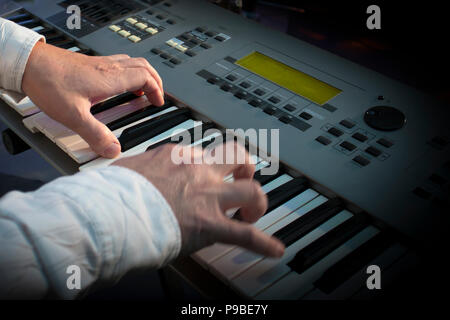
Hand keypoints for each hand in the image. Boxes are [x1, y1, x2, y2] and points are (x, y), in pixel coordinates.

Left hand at [22, 42, 163, 157]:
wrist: (28, 62)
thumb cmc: (48, 81)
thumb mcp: (74, 115)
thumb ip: (95, 134)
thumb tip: (113, 149)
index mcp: (111, 78)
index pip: (145, 77)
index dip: (156, 90)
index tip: (157, 102)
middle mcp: (108, 67)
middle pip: (143, 66)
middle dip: (154, 81)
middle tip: (156, 95)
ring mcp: (99, 63)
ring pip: (131, 62)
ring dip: (142, 75)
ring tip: (141, 89)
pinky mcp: (90, 63)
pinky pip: (118, 63)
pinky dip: (127, 73)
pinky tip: (116, 84)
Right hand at [113, 142, 284, 257]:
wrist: (110, 212)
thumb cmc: (112, 192)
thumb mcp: (128, 168)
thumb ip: (141, 169)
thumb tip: (137, 174)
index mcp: (177, 156)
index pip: (203, 154)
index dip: (207, 167)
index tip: (204, 177)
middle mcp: (199, 171)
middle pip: (236, 157)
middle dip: (245, 168)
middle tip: (241, 180)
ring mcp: (209, 197)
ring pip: (251, 191)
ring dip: (256, 204)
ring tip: (251, 215)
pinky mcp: (211, 225)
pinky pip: (246, 235)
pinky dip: (264, 244)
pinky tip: (276, 250)